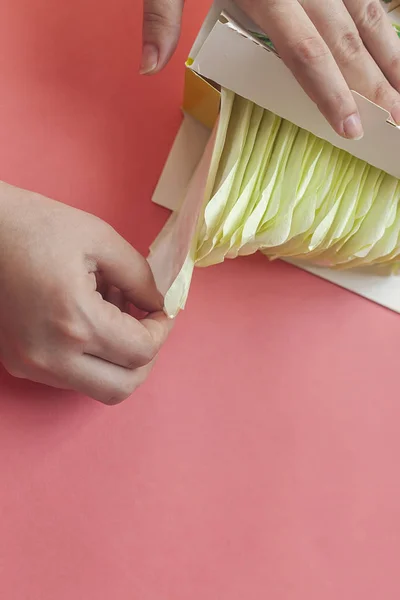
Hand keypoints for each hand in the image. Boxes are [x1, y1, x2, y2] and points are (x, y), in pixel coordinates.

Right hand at [0, 183, 171, 403]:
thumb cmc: (34, 225)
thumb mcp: (100, 239)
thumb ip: (139, 277)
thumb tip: (158, 304)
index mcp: (75, 321)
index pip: (140, 352)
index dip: (161, 330)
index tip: (160, 309)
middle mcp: (51, 356)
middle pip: (122, 387)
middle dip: (145, 357)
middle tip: (146, 324)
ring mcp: (31, 365)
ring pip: (96, 387)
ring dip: (117, 360)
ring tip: (112, 314)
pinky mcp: (18, 364)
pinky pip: (69, 377)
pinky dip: (90, 358)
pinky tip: (87, 321)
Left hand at [141, 0, 399, 138]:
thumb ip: (161, 17)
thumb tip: (149, 69)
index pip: (306, 53)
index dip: (332, 92)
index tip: (352, 128)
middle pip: (346, 41)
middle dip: (375, 85)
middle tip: (397, 123)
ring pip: (369, 14)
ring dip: (391, 56)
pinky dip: (385, 19)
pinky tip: (394, 47)